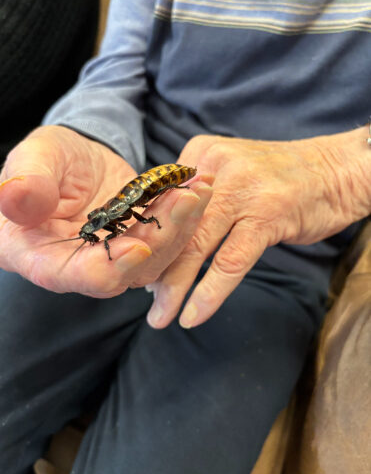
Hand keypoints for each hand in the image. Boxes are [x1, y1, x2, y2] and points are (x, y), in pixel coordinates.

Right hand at [0, 126, 212, 295]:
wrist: (76, 156)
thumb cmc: (48, 158)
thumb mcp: (34, 157)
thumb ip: (26, 180)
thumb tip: (16, 198)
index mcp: (36, 255)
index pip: (73, 276)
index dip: (108, 268)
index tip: (139, 245)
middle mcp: (77, 266)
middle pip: (124, 271)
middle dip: (160, 239)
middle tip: (186, 200)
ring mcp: (111, 259)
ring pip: (153, 259)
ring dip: (180, 227)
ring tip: (198, 189)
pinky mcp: (138, 244)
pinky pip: (166, 240)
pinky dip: (186, 217)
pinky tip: (199, 188)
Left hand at [146, 131, 370, 328]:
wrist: (337, 170)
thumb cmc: (280, 181)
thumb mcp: (231, 175)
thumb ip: (198, 199)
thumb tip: (166, 244)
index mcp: (198, 156)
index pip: (159, 204)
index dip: (146, 242)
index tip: (137, 272)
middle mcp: (213, 168)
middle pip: (173, 226)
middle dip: (154, 269)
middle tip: (142, 299)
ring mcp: (241, 189)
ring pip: (196, 246)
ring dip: (175, 288)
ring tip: (160, 318)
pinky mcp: (266, 213)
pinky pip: (230, 261)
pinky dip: (210, 292)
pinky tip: (194, 315)